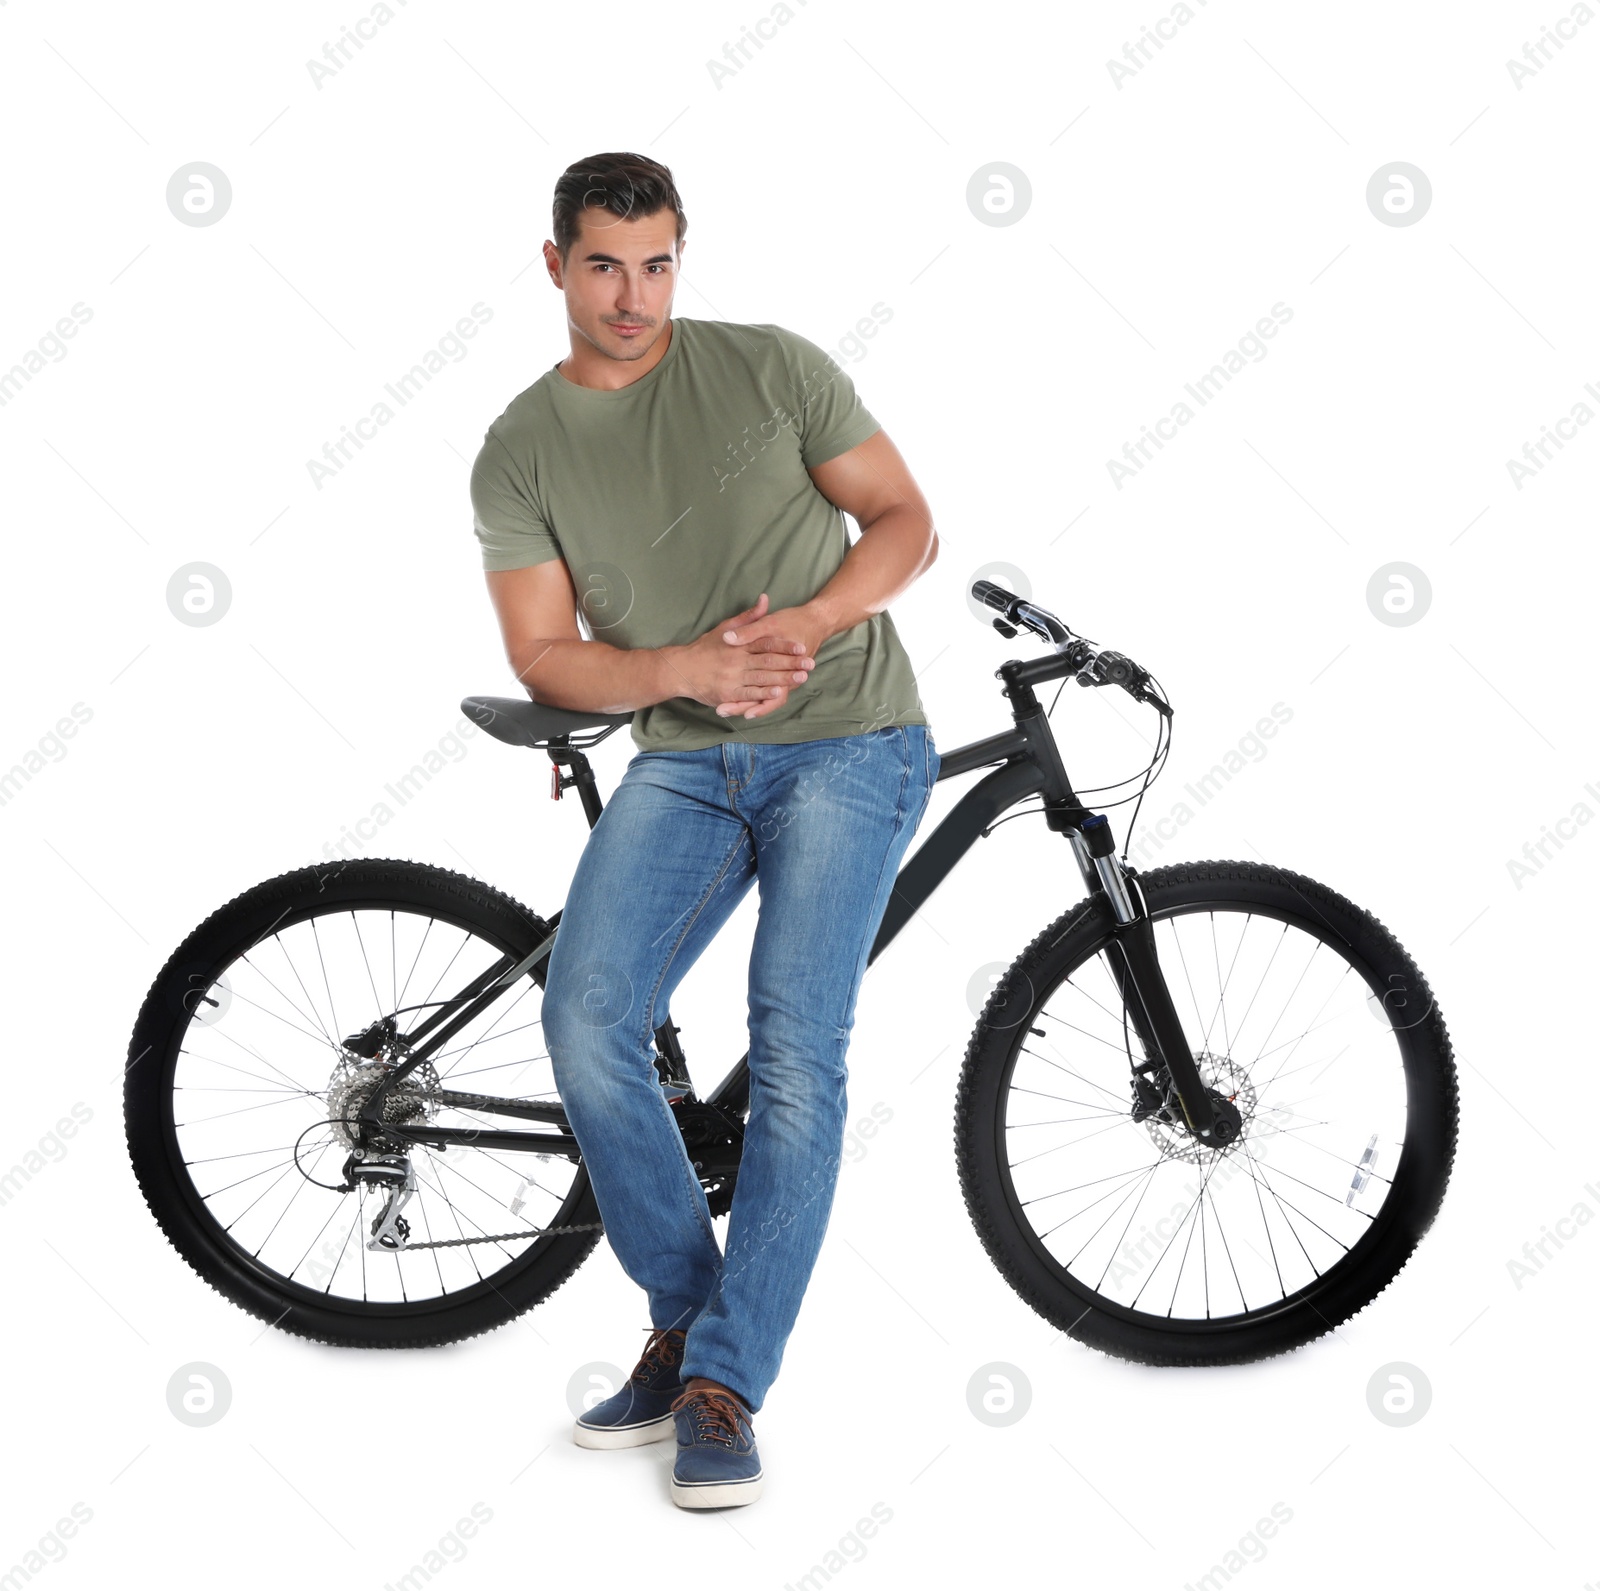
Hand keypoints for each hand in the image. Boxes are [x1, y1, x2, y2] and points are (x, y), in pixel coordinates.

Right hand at [667, 593, 816, 718]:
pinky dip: (765, 694)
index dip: (785, 645)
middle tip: (810, 663)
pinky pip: (749, 694)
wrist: (680, 668)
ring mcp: (732, 677)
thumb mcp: (725, 627)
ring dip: (783, 679)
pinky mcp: (727, 693)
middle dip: (790, 663)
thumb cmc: (704, 648)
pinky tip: (780, 693)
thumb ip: (748, 617)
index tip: (802, 646)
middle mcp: (736, 660)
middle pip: (768, 661)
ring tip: (802, 677)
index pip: (766, 643)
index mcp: (738, 644)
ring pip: (762, 678)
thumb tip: (765, 599)